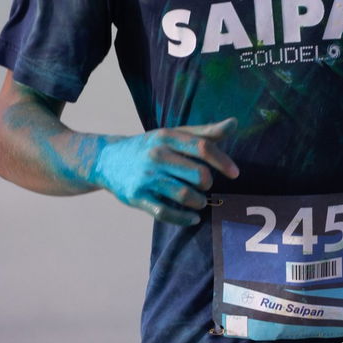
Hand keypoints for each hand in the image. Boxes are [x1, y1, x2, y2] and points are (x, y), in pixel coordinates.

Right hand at [89, 118, 239, 224]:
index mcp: (167, 137)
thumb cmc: (149, 147)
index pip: (203, 148)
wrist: (107, 160)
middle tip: (204, 185)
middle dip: (207, 184)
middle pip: (198, 174)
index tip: (235, 173)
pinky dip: (184, 218)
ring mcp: (146, 178)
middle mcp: (157, 156)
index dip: (223, 161)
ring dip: (199, 202)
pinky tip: (192, 217)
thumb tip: (234, 123)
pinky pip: (166, 212)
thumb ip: (204, 132)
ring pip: (185, 195)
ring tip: (199, 201)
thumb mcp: (173, 134)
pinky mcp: (137, 197)